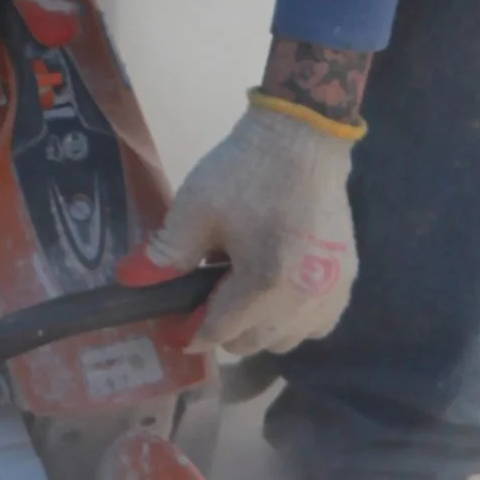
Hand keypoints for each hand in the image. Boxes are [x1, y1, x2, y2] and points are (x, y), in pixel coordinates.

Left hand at [144, 101, 356, 360]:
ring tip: (244, 289)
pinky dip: (294, 319)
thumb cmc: (247, 170)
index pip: (219, 332)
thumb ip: (166, 253)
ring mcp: (331, 291)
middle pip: (253, 343)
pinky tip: (279, 292)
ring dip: (260, 327)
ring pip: (286, 339)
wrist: (304, 136)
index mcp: (265, 283)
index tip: (172, 321)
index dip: (189, 330)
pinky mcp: (347, 277)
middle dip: (224, 327)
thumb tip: (132, 281)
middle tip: (207, 292)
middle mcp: (303, 299)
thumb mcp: (196, 208)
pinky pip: (317, 324)